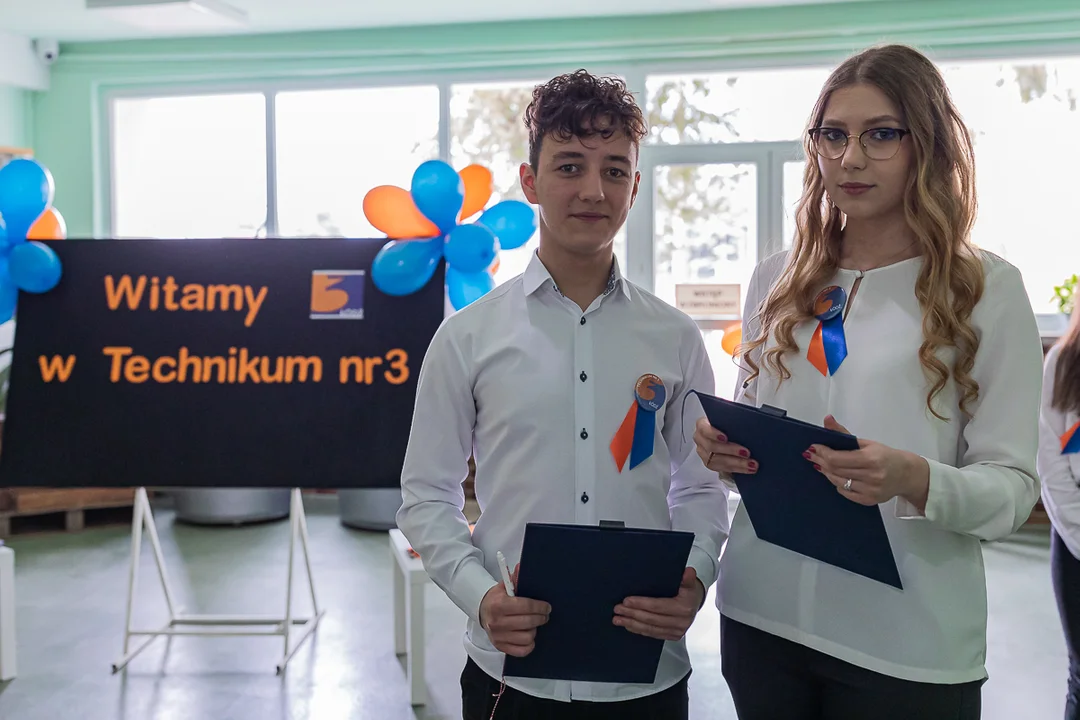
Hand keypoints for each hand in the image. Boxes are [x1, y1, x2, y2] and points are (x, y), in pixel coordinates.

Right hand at [479, 563, 550, 657]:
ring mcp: (498, 636)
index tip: (547, 607)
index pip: (526, 606)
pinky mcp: (500, 646)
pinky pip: (522, 651)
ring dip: (534, 630)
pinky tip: (529, 636)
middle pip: (528, 622)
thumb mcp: (504, 585)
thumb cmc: (497, 597)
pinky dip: (529, 644)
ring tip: (533, 624)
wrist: (482, 610)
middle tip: (544, 615)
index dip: (540, 606)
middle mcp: (497, 622)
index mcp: (499, 605)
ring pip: (528, 637)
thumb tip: (521, 567)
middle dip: (540, 618)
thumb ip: (515, 578)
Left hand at [612, 568, 704, 640]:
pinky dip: (639, 630)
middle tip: (617, 609)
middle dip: (632, 614)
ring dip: (632, 624)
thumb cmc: (688, 591)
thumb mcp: (689, 583)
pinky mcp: (673, 636)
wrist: (695, 603)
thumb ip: (687, 579)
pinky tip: (629, 625)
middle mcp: (681, 622)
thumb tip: (689, 571)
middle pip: (651, 619)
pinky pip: (653, 634)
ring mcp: (677, 631)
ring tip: (618, 619)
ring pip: (650, 628)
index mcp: (684, 608)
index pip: (658, 606)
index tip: (626, 601)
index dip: (641, 604)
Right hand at [693, 416, 758, 475]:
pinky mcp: (710, 463)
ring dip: (736, 463)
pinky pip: (721, 469)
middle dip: (730, 451)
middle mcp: (700, 439)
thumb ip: (733, 419)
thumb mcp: (729, 418)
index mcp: (703, 424)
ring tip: (751, 464)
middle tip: (746, 452)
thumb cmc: (727, 424)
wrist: (727, 432)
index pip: (704, 428)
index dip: (714, 433)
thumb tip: (749, 421)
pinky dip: (736, 469)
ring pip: (716, 461)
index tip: (725, 437)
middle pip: (711, 447)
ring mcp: (704, 452)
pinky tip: (747, 468)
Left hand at [807, 415, 928, 508]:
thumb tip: (827, 419)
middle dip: (820, 461)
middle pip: (835, 470)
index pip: (837, 458)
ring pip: (838, 482)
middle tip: (811, 455)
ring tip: (820, 464)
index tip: (813, 447)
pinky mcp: (869, 500)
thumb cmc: (886, 456)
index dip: (822, 453)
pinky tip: (835, 476)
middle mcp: (871, 476)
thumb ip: (844, 433)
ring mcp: (870, 490)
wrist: (908, 475)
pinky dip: (837, 483)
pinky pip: (845, 493)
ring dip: (826, 472)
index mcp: (871, 458)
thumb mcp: (867, 442)